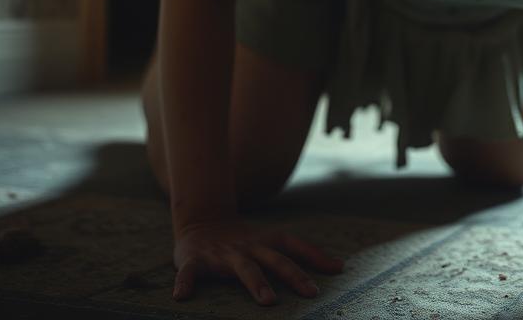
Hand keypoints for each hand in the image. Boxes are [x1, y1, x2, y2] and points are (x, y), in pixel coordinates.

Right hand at [173, 217, 344, 305]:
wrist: (201, 221)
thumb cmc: (244, 239)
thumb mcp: (273, 241)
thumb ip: (304, 254)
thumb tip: (341, 266)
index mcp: (264, 241)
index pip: (294, 246)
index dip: (314, 257)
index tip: (336, 271)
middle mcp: (247, 246)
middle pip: (273, 259)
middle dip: (292, 275)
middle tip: (310, 293)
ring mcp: (222, 254)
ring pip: (242, 268)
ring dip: (256, 283)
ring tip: (268, 300)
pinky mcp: (195, 260)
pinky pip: (190, 273)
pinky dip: (185, 282)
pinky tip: (181, 297)